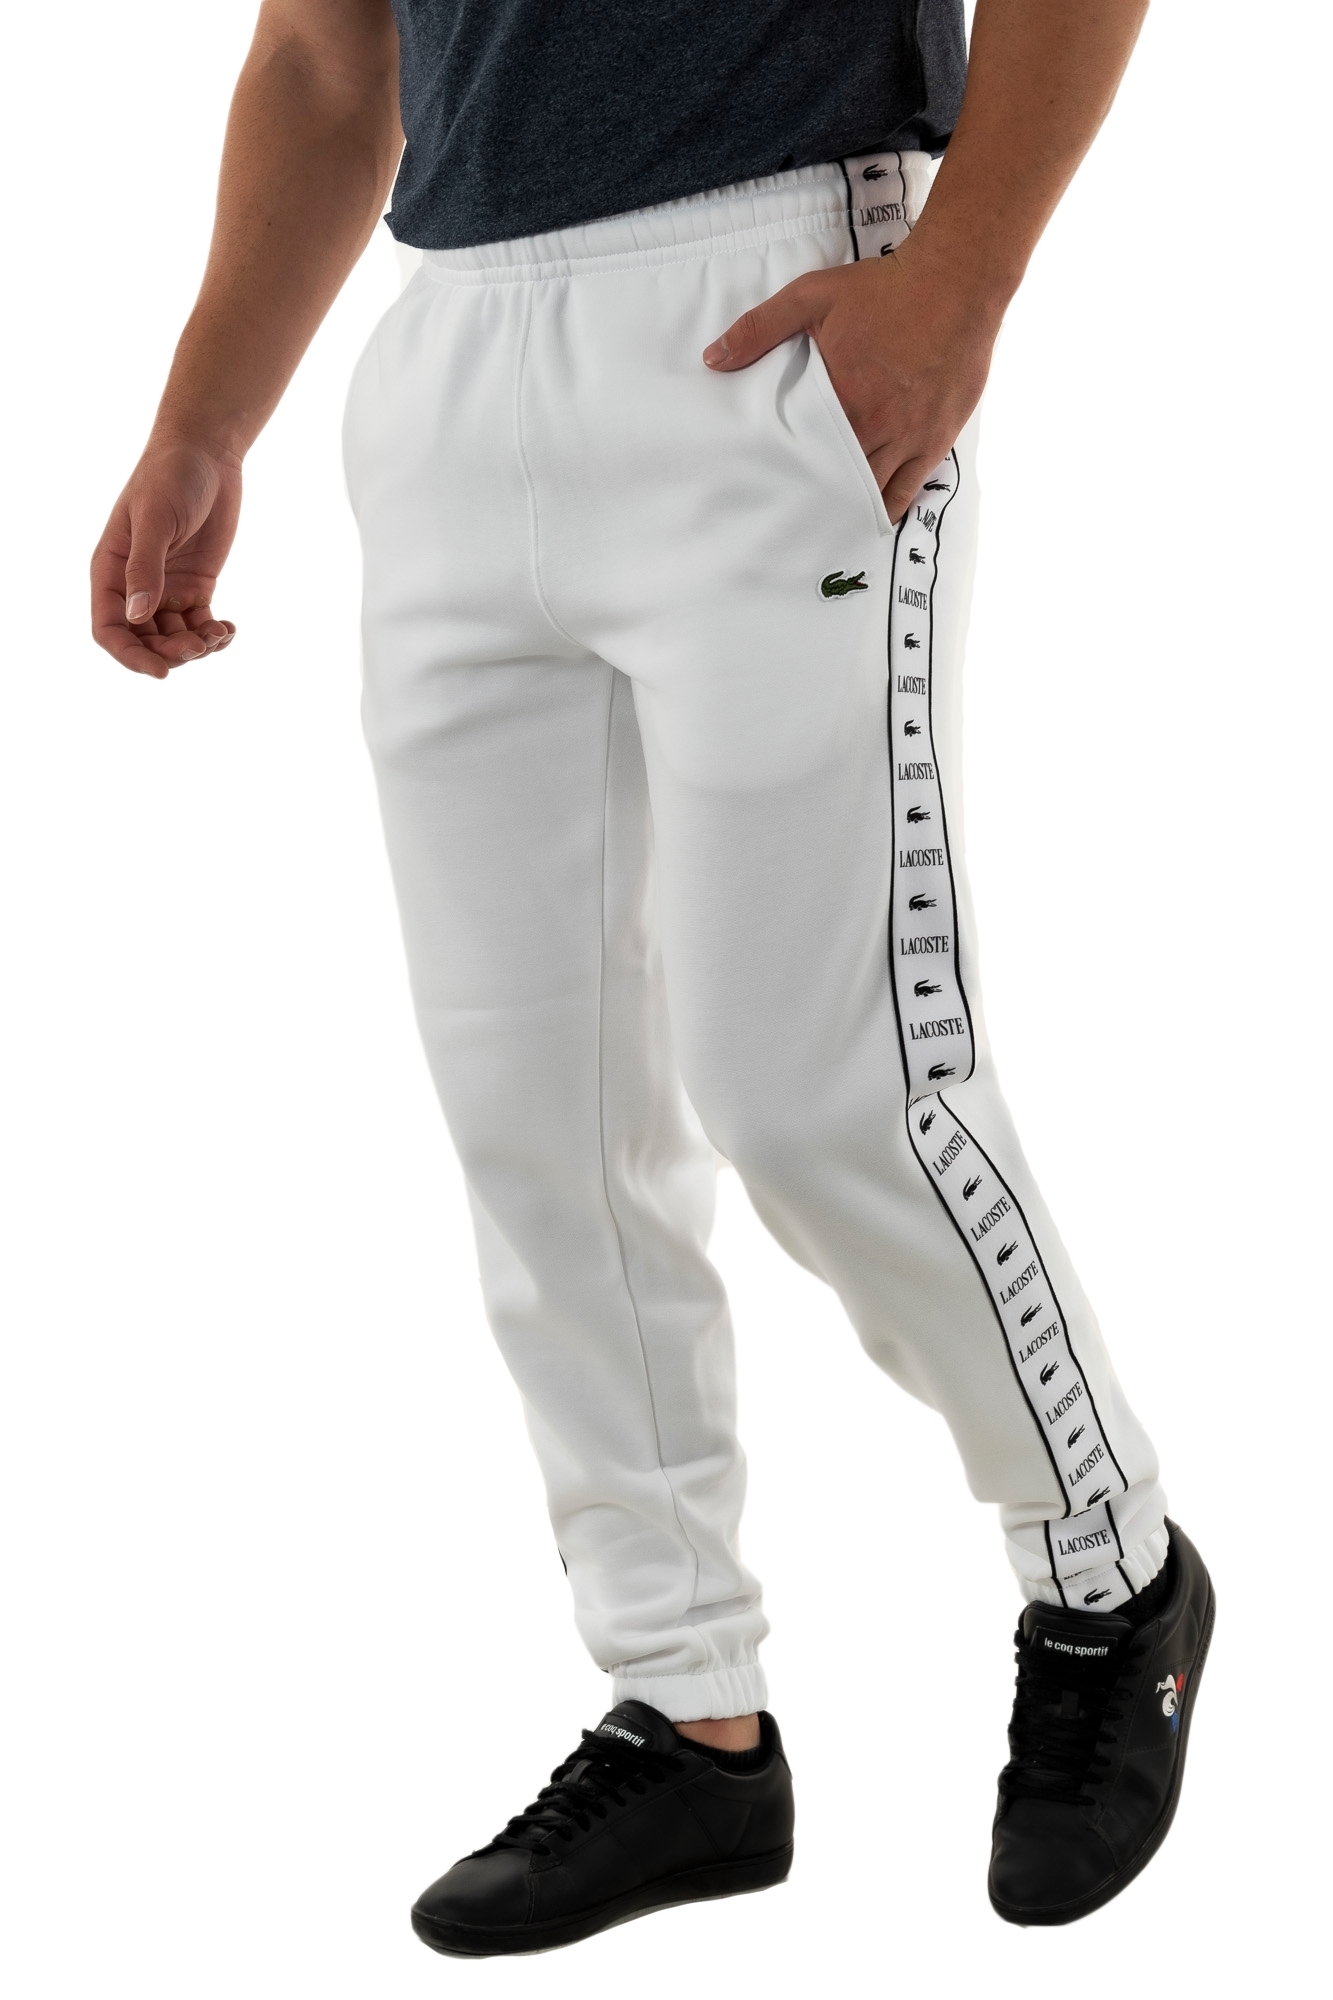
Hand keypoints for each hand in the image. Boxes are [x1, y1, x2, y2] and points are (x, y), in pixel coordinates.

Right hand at [91, 441, 241, 678]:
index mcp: (111, 571)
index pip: (110, 629)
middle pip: (144, 641)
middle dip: (171, 652)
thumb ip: (145, 569)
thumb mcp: (155, 521)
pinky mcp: (197, 585)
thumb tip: (137, 617)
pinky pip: (200, 624)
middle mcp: (135, 585)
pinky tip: (229, 629)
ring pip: (174, 638)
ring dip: (196, 647)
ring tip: (220, 635)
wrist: (206, 454)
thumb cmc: (169, 477)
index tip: (162, 672)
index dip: (130, 656)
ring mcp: (167, 587)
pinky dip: (215, 634)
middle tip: (201, 644)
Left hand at [703, 237, 1002, 523]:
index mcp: (841, 397)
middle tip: (790, 511)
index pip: (802, 451)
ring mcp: (909, 437)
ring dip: (846, 504)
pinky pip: (908, 488)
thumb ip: (760, 328)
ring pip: (870, 490)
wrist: (957, 280)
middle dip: (813, 494)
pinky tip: (870, 516)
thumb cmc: (885, 287)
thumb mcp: (812, 296)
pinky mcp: (936, 438)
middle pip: (835, 479)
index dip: (785, 472)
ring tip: (823, 518)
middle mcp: (876, 425)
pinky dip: (887, 506)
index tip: (767, 485)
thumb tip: (713, 358)